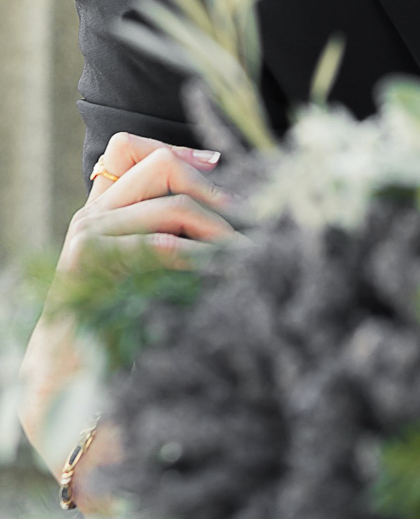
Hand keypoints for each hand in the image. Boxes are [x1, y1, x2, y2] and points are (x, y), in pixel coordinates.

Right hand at [19, 134, 233, 478]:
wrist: (72, 372)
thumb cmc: (118, 322)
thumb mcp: (144, 265)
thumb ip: (166, 229)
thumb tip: (226, 201)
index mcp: (102, 209)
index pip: (127, 146)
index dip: (177, 149)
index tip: (218, 166)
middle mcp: (92, 213)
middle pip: (161, 165)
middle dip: (212, 191)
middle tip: (245, 219)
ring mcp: (89, 233)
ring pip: (173, 205)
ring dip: (219, 228)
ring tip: (247, 253)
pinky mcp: (91, 259)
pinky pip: (162, 244)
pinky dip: (202, 257)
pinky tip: (222, 271)